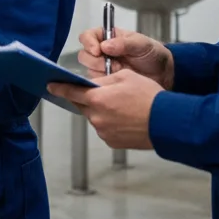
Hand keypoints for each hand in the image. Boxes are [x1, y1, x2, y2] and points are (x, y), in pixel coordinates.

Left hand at [48, 70, 162, 149]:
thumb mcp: (126, 77)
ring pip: (95, 117)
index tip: (50, 86)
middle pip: (83, 105)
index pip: (70, 92)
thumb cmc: (150, 97)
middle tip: (104, 94)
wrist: (168, 123)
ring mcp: (103, 131)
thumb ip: (104, 80)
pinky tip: (126, 119)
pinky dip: (110, 123)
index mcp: (98, 98)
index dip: (59, 88)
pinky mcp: (112, 142)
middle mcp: (97, 117)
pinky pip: (105, 129)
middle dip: (88, 98)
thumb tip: (92, 84)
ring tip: (122, 107)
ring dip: (102, 111)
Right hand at [77, 26, 174, 88]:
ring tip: (117, 73)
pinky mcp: (106, 82)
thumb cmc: (153, 54)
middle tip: (109, 64)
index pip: (87, 37)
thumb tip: (104, 46)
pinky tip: (115, 81)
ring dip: (100, 72)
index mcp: (107, 37)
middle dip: (94, 60)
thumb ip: (124, 43)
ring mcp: (103, 68)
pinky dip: (103, 83)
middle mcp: (101, 52)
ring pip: (88, 70)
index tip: (98, 51)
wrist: (165, 75)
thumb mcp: (141, 44)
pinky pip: (96, 83)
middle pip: (84, 54)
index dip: (88, 43)